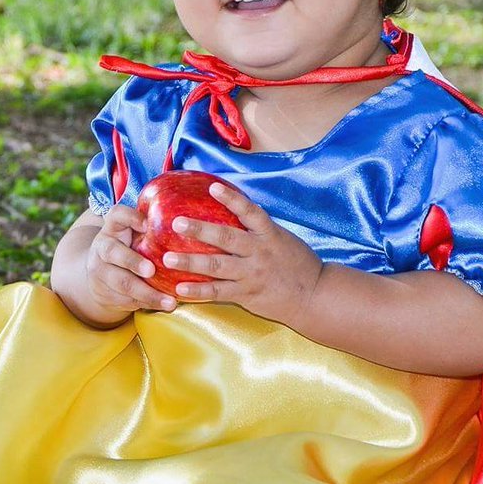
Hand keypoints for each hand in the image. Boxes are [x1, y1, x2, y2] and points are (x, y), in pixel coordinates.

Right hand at [84, 205, 177, 321]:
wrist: (99, 274)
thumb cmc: (128, 247)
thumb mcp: (133, 232)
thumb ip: (151, 226)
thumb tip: (188, 221)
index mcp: (112, 227)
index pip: (117, 215)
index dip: (131, 218)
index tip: (148, 224)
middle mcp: (103, 247)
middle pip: (113, 252)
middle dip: (132, 262)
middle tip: (151, 270)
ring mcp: (101, 271)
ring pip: (122, 283)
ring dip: (146, 293)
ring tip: (170, 302)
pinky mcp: (105, 292)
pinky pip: (126, 300)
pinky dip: (147, 304)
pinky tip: (164, 306)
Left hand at [161, 182, 323, 326]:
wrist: (315, 296)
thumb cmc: (296, 263)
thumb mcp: (281, 238)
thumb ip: (258, 228)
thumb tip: (232, 207)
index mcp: (269, 234)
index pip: (250, 212)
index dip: (231, 199)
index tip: (212, 187)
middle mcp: (259, 252)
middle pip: (226, 238)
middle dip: (199, 230)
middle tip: (176, 223)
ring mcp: (252, 274)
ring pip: (217, 266)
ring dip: (190, 262)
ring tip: (167, 258)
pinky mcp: (247, 294)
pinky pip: (219, 292)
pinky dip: (198, 291)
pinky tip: (179, 289)